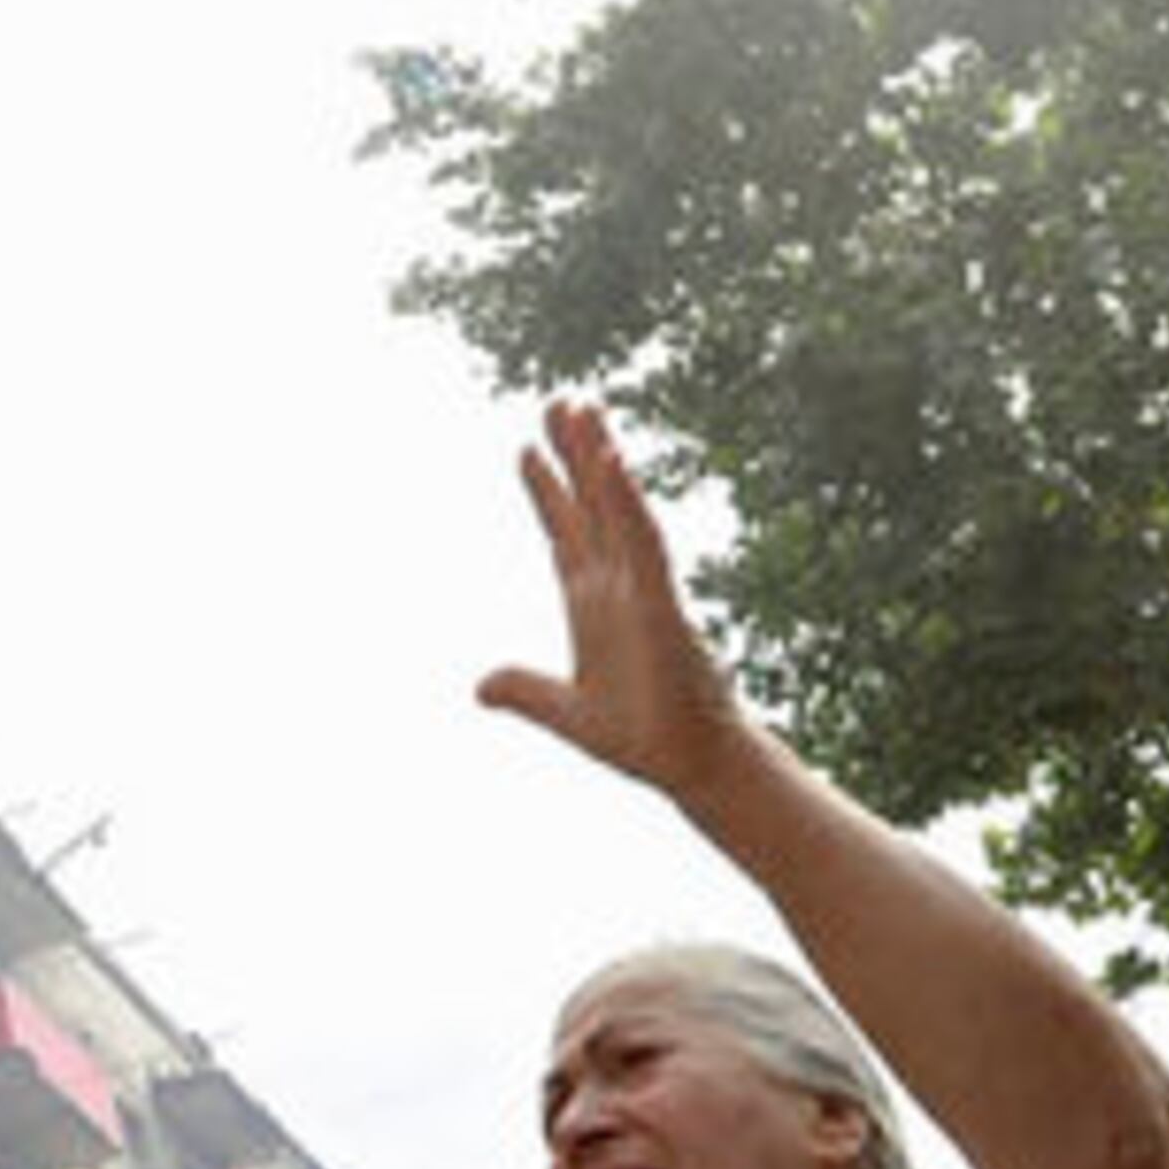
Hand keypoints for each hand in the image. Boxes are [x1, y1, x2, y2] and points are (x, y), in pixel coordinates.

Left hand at [477, 399, 747, 801]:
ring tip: (583, 409)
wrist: (688, 768)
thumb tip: (480, 685)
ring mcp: (640, 589)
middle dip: (573, 453)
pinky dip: (624, 502)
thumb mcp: (564, 712)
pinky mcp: (660, 604)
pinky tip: (608, 463)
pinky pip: (641, 542)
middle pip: (591, 505)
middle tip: (558, 400)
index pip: (567, 532)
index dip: (547, 492)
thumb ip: (525, 692)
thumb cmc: (642, 737)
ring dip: (599, 459)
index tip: (526, 450)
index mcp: (593, 604)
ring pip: (617, 509)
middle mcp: (617, 586)